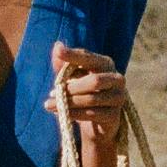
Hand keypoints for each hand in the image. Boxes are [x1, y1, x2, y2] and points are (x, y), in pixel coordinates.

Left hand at [47, 41, 126, 160]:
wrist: (97, 121)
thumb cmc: (82, 92)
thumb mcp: (71, 77)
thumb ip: (64, 64)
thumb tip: (57, 45)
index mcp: (106, 64)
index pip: (89, 57)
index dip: (73, 55)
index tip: (58, 51)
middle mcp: (117, 79)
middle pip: (94, 81)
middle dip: (71, 87)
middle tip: (52, 92)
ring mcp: (118, 98)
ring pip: (91, 99)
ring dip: (68, 102)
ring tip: (49, 104)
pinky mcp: (114, 116)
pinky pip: (92, 114)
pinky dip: (74, 114)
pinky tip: (62, 114)